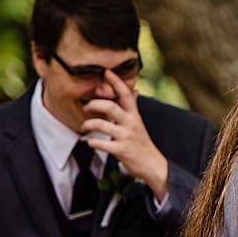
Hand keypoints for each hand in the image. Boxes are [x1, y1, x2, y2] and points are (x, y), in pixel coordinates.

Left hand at [79, 70, 170, 201]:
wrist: (153, 164)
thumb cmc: (141, 142)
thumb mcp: (138, 122)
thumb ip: (133, 107)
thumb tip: (134, 90)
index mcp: (134, 114)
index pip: (126, 93)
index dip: (116, 81)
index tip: (106, 72)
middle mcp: (130, 123)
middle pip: (110, 106)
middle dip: (94, 104)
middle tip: (86, 107)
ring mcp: (125, 136)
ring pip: (102, 124)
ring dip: (88, 124)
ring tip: (84, 126)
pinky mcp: (121, 150)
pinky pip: (102, 143)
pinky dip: (92, 142)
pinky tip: (89, 141)